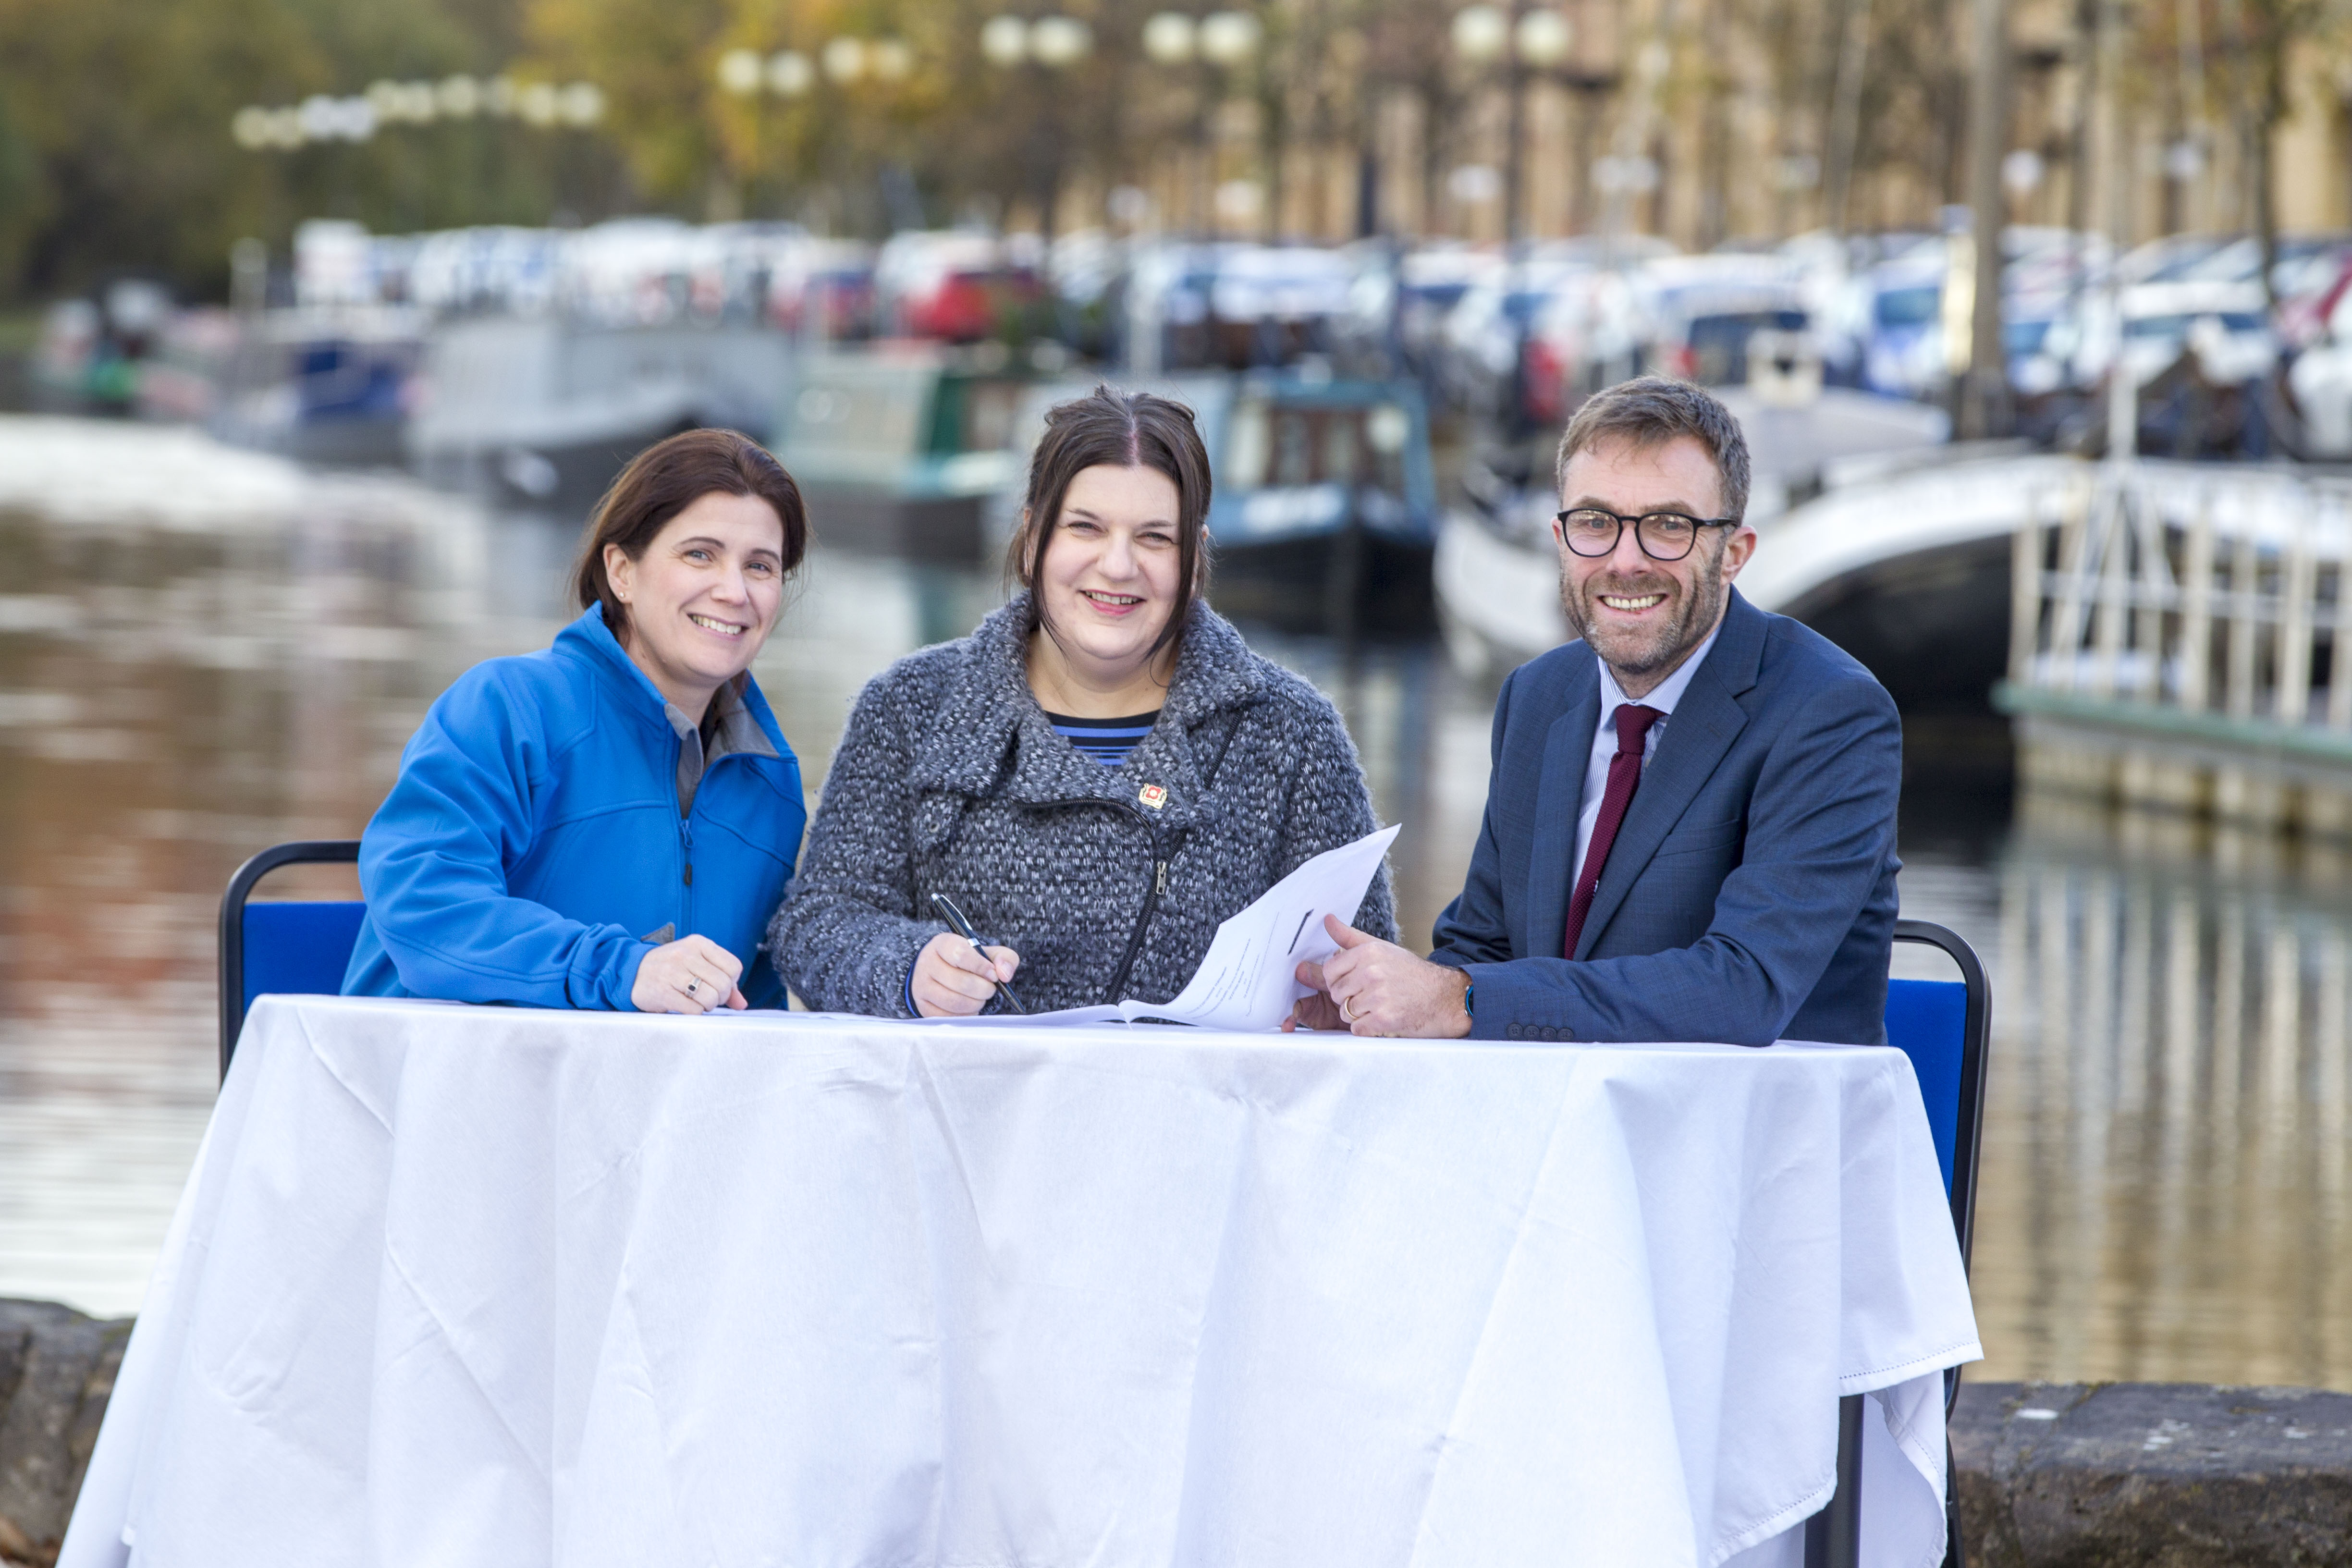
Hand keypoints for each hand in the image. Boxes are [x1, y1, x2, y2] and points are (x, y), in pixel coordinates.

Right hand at [633, 935, 747, 1014]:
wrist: (631, 972)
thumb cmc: (670, 968)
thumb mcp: (696, 964)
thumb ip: (722, 979)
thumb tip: (741, 1003)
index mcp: (699, 943)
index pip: (734, 966)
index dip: (732, 982)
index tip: (719, 986)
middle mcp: (686, 954)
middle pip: (724, 984)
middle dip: (720, 997)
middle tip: (708, 998)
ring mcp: (673, 972)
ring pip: (710, 997)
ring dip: (707, 1006)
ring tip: (697, 1002)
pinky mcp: (663, 992)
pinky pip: (693, 1010)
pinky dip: (694, 1012)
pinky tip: (684, 1006)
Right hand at [913, 931, 1019, 1017]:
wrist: (940, 972)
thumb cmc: (967, 962)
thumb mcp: (986, 952)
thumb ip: (1003, 957)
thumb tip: (1004, 974)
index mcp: (943, 944)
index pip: (960, 954)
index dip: (981, 967)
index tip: (993, 975)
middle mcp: (928, 963)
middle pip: (960, 982)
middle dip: (983, 989)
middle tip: (990, 989)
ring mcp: (922, 986)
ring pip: (954, 1002)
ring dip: (976, 1003)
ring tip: (980, 998)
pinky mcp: (923, 1005)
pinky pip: (948, 1016)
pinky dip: (965, 1015)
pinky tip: (970, 1007)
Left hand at [1283, 916, 1470, 1037]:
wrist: (1444, 997)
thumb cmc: (1412, 973)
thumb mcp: (1381, 948)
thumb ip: (1350, 936)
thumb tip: (1327, 920)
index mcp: (1368, 953)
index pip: (1329, 971)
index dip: (1338, 980)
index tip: (1352, 982)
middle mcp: (1371, 972)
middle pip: (1336, 993)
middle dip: (1348, 998)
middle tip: (1370, 996)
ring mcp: (1377, 997)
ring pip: (1345, 1013)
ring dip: (1358, 1015)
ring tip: (1379, 1006)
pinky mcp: (1383, 1019)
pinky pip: (1357, 1029)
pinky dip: (1367, 1028)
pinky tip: (1382, 1019)